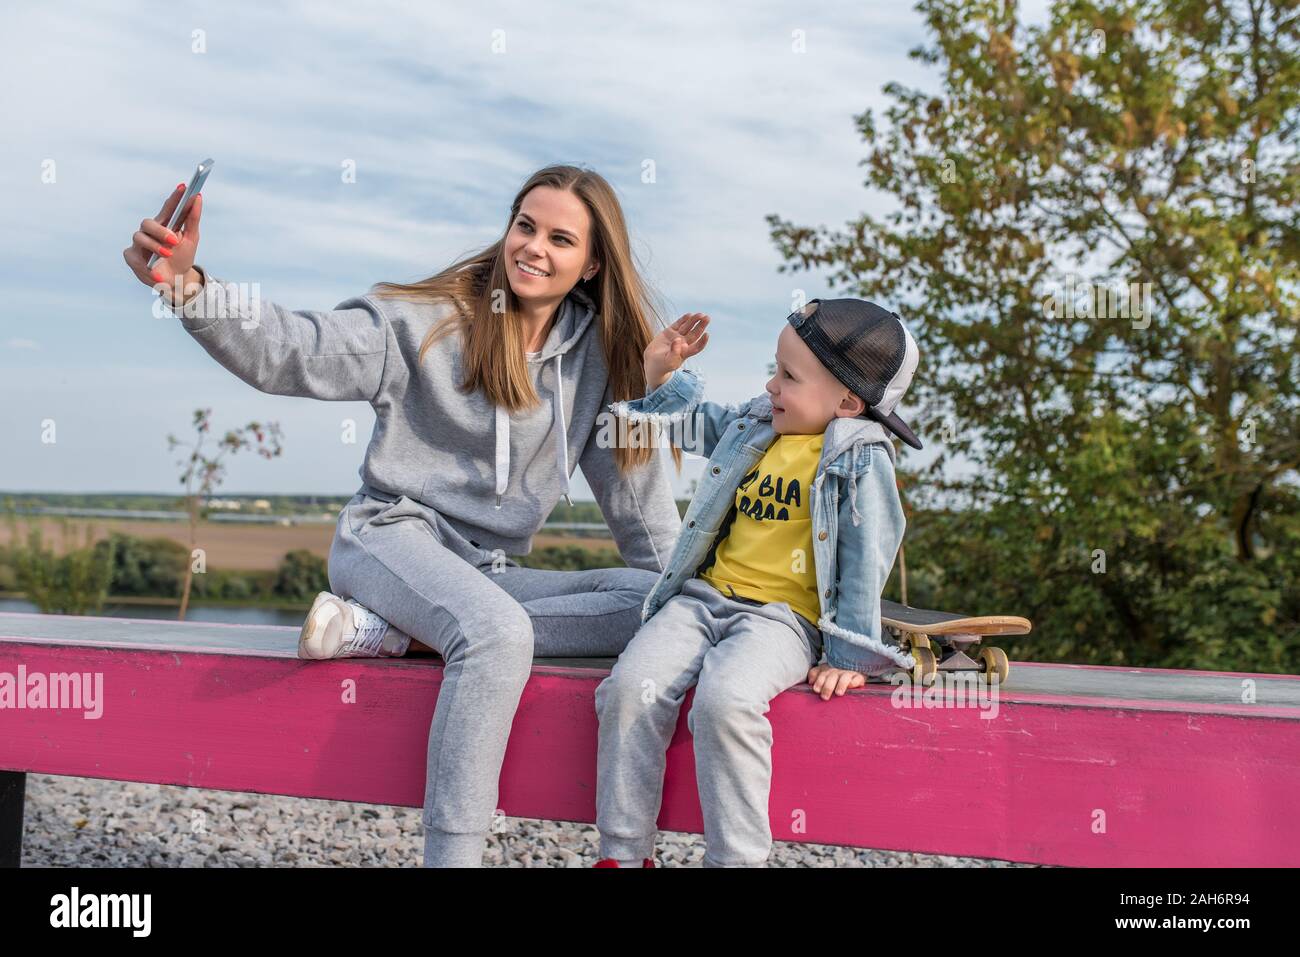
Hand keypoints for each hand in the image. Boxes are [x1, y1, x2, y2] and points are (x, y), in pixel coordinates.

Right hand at [123, 184, 203, 303]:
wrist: (176, 281)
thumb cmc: (182, 256)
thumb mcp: (191, 239)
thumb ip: (193, 219)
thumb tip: (198, 197)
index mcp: (164, 224)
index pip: (168, 208)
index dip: (174, 197)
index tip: (184, 187)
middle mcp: (149, 231)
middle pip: (148, 222)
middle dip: (160, 230)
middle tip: (174, 240)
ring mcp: (139, 244)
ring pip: (139, 238)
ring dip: (154, 247)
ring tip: (167, 254)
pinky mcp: (132, 258)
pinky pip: (136, 260)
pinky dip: (148, 269)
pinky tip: (158, 276)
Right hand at [644, 312, 708, 390]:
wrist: (652, 362)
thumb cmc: (662, 366)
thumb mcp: (668, 362)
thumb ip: (674, 352)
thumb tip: (678, 339)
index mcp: (685, 352)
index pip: (697, 346)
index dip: (702, 341)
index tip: (707, 334)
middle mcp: (683, 344)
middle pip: (695, 334)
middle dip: (701, 326)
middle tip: (707, 318)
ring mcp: (677, 337)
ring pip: (687, 327)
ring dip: (694, 320)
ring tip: (700, 314)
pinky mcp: (670, 332)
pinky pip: (678, 324)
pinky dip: (683, 320)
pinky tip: (689, 315)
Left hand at [807, 663, 865, 699]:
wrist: (853, 669)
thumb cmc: (834, 678)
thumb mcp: (823, 675)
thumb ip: (814, 675)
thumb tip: (810, 681)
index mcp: (828, 671)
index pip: (822, 674)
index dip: (819, 681)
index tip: (816, 690)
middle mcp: (838, 672)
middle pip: (832, 676)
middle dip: (828, 686)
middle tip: (825, 697)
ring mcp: (848, 674)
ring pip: (844, 677)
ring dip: (841, 685)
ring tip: (838, 693)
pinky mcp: (859, 678)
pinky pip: (857, 678)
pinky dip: (854, 682)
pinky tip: (851, 686)